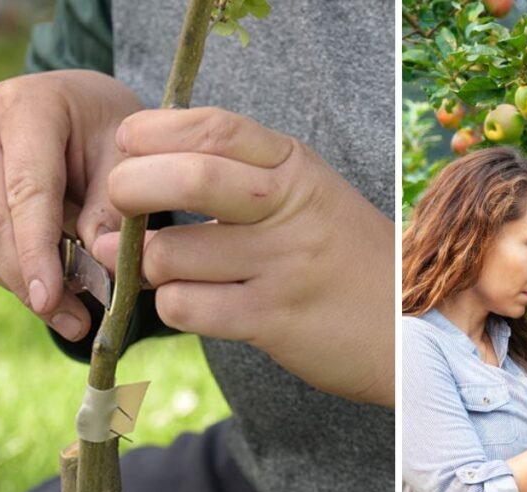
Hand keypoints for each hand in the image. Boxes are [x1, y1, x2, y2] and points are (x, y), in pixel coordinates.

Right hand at [0, 70, 143, 339]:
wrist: (76, 105)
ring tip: (69, 313)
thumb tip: (101, 269)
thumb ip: (112, 208)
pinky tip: (46, 286)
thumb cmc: (105, 130)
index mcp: (25, 107)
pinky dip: (7, 272)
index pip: (26, 190)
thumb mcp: (125, 158)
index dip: (37, 250)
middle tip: (74, 321)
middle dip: (27, 279)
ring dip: (18, 284)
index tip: (50, 298)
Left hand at [93, 107, 393, 405]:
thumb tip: (144, 169)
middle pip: (187, 179)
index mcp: (296, 168)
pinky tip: (193, 301)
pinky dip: (173, 305)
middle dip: (129, 187)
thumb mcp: (308, 196)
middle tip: (119, 202)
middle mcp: (290, 210)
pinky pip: (186, 308)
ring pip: (171, 255)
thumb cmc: (344, 256)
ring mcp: (282, 266)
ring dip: (146, 263)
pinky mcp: (272, 320)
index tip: (127, 142)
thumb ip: (240, 177)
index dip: (155, 131)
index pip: (215, 128)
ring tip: (161, 265)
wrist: (407, 327)